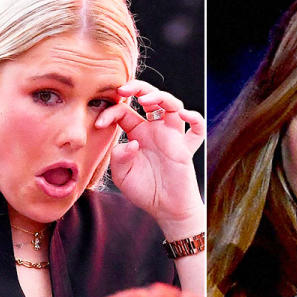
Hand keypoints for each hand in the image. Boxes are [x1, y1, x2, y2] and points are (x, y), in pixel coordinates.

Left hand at [94, 80, 205, 237]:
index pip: (124, 111)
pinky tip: (183, 115)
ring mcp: (171, 136)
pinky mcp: (185, 147)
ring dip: (159, 96)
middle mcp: (155, 130)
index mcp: (137, 133)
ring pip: (172, 105)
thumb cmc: (144, 191)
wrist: (166, 209)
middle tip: (123, 89)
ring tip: (145, 99)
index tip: (99, 123)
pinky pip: (197, 128)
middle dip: (137, 87)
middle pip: (150, 97)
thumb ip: (120, 157)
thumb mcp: (122, 175)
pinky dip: (194, 118)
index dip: (110, 112)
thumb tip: (131, 143)